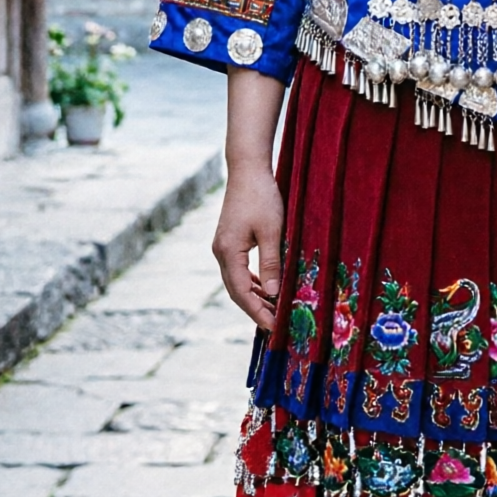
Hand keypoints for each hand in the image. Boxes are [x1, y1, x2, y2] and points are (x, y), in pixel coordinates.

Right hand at [214, 69, 287, 331]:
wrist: (248, 168)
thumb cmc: (262, 197)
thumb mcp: (272, 231)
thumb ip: (272, 264)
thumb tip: (273, 295)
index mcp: (228, 252)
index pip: (241, 293)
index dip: (256, 312)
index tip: (273, 328)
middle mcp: (221, 252)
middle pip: (236, 291)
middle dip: (255, 309)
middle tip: (276, 325)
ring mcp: (223, 247)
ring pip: (237, 282)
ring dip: (254, 297)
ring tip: (274, 311)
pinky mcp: (229, 241)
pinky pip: (239, 270)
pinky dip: (252, 282)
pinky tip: (267, 289)